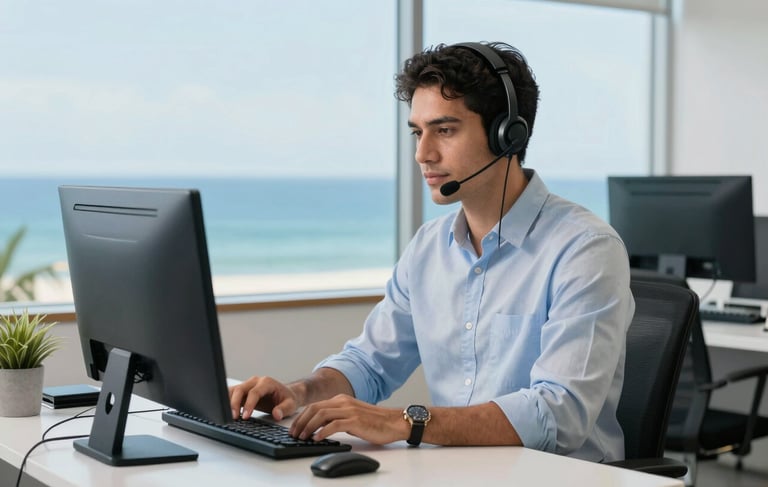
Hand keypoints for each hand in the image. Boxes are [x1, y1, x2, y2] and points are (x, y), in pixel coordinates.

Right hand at [228, 375, 298, 420]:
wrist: (286, 394)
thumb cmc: (288, 398)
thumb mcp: (290, 404)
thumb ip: (284, 409)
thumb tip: (277, 414)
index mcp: (267, 382)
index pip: (254, 392)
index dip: (249, 404)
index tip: (246, 417)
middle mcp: (256, 381)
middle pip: (240, 389)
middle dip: (235, 403)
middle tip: (234, 417)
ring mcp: (248, 385)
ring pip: (234, 390)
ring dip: (228, 402)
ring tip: (227, 416)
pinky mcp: (243, 391)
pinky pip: (232, 394)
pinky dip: (227, 401)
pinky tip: (225, 410)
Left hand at [289, 394, 408, 444]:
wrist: (394, 422)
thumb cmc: (375, 422)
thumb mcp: (352, 416)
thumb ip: (337, 418)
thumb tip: (320, 428)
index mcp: (342, 400)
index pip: (315, 406)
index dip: (302, 417)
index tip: (295, 428)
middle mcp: (344, 402)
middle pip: (315, 408)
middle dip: (301, 421)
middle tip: (294, 433)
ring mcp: (349, 410)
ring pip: (321, 415)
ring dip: (308, 427)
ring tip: (303, 437)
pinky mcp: (355, 420)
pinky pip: (334, 425)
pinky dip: (322, 432)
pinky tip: (317, 438)